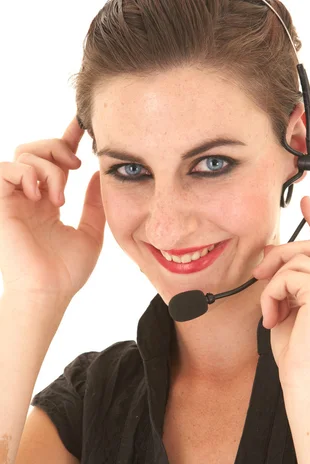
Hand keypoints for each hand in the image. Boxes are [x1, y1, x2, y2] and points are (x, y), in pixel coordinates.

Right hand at [0, 116, 105, 300]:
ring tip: (59, 198)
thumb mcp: (90, 232)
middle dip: (59, 148)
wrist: (48, 292)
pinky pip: (6, 169)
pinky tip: (40, 195)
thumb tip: (99, 174)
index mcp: (47, 202)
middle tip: (76, 166)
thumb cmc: (66, 271)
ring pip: (24, 155)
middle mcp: (29, 196)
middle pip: (36, 149)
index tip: (83, 125)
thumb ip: (93, 203)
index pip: (54, 162)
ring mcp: (13, 199)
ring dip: (48, 168)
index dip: (67, 139)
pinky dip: (27, 174)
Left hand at [252, 196, 309, 396]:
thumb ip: (292, 283)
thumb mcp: (297, 313)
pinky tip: (272, 318)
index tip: (305, 203)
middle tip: (259, 271)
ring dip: (274, 282)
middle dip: (281, 253)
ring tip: (270, 310)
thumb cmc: (303, 361)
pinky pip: (289, 275)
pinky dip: (272, 294)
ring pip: (300, 258)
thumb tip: (272, 254)